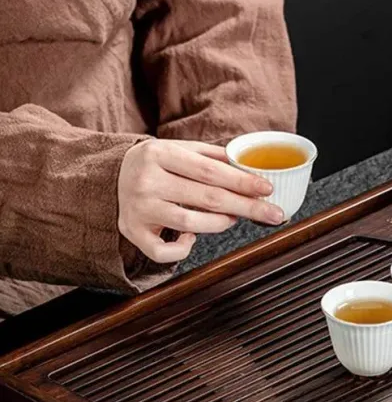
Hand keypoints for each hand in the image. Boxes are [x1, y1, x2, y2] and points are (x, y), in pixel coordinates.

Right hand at [118, 138, 282, 262]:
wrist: (109, 176)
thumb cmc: (155, 164)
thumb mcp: (179, 150)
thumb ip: (212, 157)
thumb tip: (250, 167)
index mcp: (159, 153)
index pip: (210, 171)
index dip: (242, 182)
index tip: (268, 189)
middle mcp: (146, 181)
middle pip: (207, 198)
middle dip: (246, 207)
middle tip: (273, 213)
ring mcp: (138, 208)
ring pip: (190, 223)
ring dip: (220, 224)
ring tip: (232, 218)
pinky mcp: (132, 232)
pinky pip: (163, 251)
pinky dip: (184, 249)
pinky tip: (193, 237)